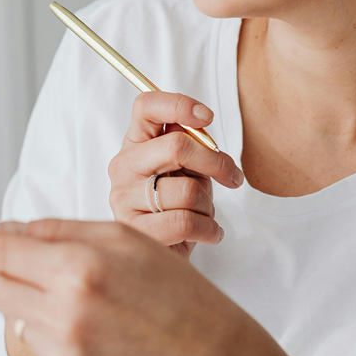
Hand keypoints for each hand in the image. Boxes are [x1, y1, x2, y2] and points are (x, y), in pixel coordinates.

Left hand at [0, 218, 249, 355]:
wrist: (203, 353)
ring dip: (23, 296)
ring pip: (12, 311)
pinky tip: (88, 326)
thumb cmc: (166, 285)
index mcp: (78, 266)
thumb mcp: (117, 237)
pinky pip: (32, 340)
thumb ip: (53, 233)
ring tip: (83, 296)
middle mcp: (63, 311)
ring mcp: (61, 351)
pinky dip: (44, 325)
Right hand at [107, 91, 243, 256]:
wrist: (167, 250)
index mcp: (135, 143)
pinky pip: (185, 222)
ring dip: (208, 205)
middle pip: (176, 145)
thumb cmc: (180, 204)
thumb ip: (192, 145)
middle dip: (215, 162)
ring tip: (203, 213)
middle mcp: (123, 166)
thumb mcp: (188, 168)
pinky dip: (208, 229)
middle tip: (233, 177)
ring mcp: (124, 198)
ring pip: (187, 190)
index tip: (207, 117)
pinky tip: (209, 232)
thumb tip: (200, 126)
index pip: (146, 106)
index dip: (179, 104)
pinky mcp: (134, 230)